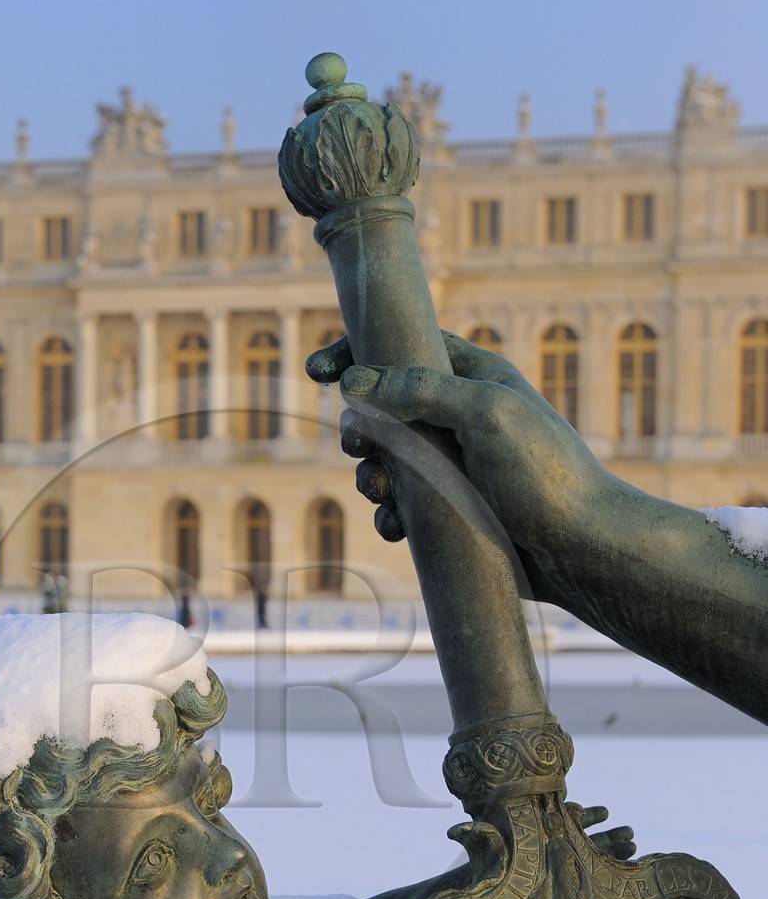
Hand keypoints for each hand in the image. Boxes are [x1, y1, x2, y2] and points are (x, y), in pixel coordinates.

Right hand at [307, 331, 610, 555]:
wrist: (581, 552)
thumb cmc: (545, 476)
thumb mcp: (486, 414)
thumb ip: (421, 390)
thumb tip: (356, 380)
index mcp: (474, 380)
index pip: (405, 347)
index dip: (358, 353)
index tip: (317, 370)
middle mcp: (462, 420)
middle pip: (385, 409)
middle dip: (360, 429)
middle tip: (357, 448)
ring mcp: (456, 468)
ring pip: (388, 464)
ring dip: (371, 478)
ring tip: (382, 495)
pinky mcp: (453, 513)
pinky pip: (403, 509)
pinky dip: (390, 517)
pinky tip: (398, 528)